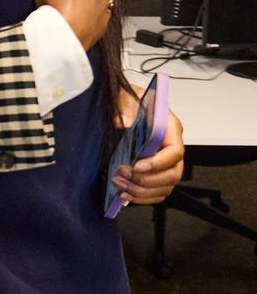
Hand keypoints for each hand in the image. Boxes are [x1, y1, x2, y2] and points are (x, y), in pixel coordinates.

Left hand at [111, 89, 183, 205]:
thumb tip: (123, 121)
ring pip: (165, 186)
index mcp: (171, 128)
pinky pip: (157, 193)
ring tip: (119, 185)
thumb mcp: (127, 96)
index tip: (137, 166)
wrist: (129, 107)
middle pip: (172, 174)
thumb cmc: (133, 102)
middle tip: (122, 175)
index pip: (174, 151)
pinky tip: (125, 194)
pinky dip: (142, 197)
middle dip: (145, 180)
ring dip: (141, 190)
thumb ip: (125, 106)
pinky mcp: (158, 174)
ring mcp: (167, 163)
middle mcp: (172, 147)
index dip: (158, 162)